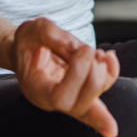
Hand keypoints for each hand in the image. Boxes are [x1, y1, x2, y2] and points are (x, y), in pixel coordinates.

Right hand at [12, 17, 119, 136]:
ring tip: (97, 51)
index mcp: (36, 89)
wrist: (26, 49)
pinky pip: (103, 89)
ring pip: (94, 100)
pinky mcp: (82, 89)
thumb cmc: (27, 42)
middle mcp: (52, 100)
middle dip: (93, 77)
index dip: (78, 75)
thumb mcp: (31, 29)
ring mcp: (69, 96)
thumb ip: (50, 34)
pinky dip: (111, 72)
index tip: (84, 48)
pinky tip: (107, 56)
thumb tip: (75, 46)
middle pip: (80, 106)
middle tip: (88, 49)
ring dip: (104, 73)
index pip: (60, 97)